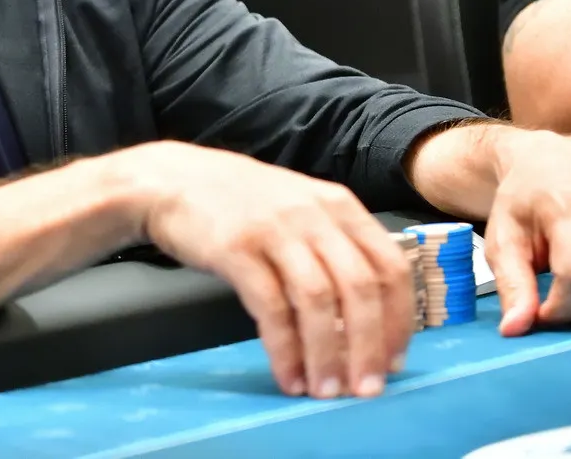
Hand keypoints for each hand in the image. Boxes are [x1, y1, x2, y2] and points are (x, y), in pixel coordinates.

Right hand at [131, 142, 410, 399]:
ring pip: (318, 301)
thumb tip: (369, 313)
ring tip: (325, 390)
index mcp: (338, 205)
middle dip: (369, 346)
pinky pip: (270, 308)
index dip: (399, 319)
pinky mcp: (236, 248)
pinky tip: (287, 374)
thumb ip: (334, 244)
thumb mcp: (299, 207)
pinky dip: (284, 349)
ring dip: (327, 354)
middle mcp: (312, 214)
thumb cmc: (238, 200)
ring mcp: (273, 229)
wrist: (171, 179)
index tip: (395, 359)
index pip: (389, 266)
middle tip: (365, 388)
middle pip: (360, 287)